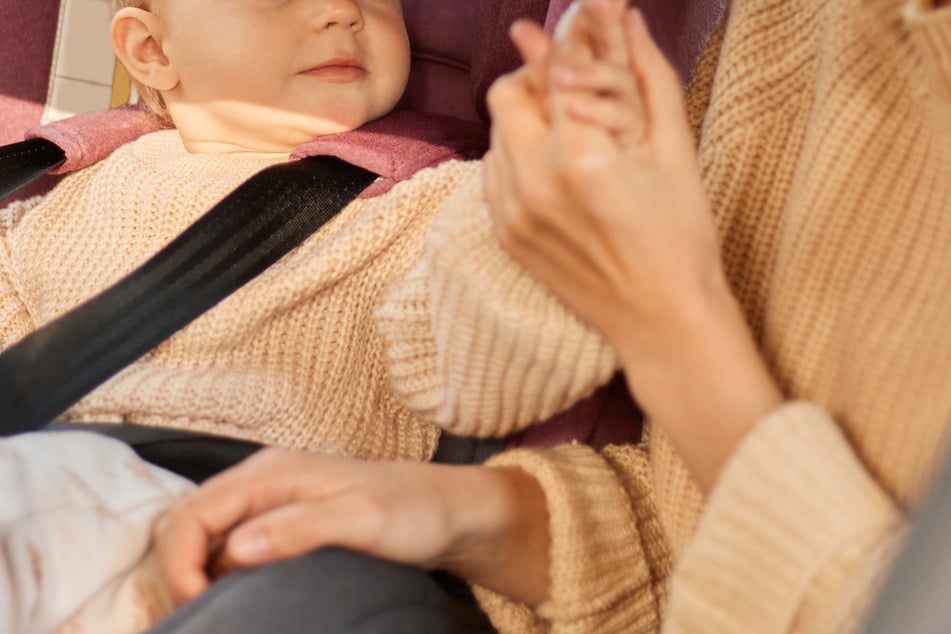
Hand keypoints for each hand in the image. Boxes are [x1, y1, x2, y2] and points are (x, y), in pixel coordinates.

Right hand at [154, 448, 551, 606]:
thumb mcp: (363, 520)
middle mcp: (263, 481)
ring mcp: (272, 501)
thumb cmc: (414, 510)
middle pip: (187, 520)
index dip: (181, 562)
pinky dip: (218, 572)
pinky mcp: (284, 522)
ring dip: (195, 572)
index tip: (199, 605)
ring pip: (204, 534)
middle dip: (177, 568)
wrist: (450, 511)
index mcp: (273, 472)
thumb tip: (235, 549)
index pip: (195, 512)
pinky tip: (235, 598)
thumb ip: (300, 528)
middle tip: (201, 616)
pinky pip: (230, 545)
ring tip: (214, 612)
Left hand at [486, 1, 782, 489]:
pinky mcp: (505, 237)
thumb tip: (624, 18)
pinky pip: (492, 174)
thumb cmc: (683, 238)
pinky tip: (553, 168)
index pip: (557, 69)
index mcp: (581, 160)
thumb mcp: (675, 152)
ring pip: (495, 134)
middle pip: (508, 93)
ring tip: (568, 131)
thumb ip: (645, 78)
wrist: (662, 322)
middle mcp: (534, 186)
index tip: (580, 12)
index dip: (569, 33)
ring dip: (525, 117)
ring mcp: (512, 216)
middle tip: (571, 79)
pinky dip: (515, 157)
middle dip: (537, 74)